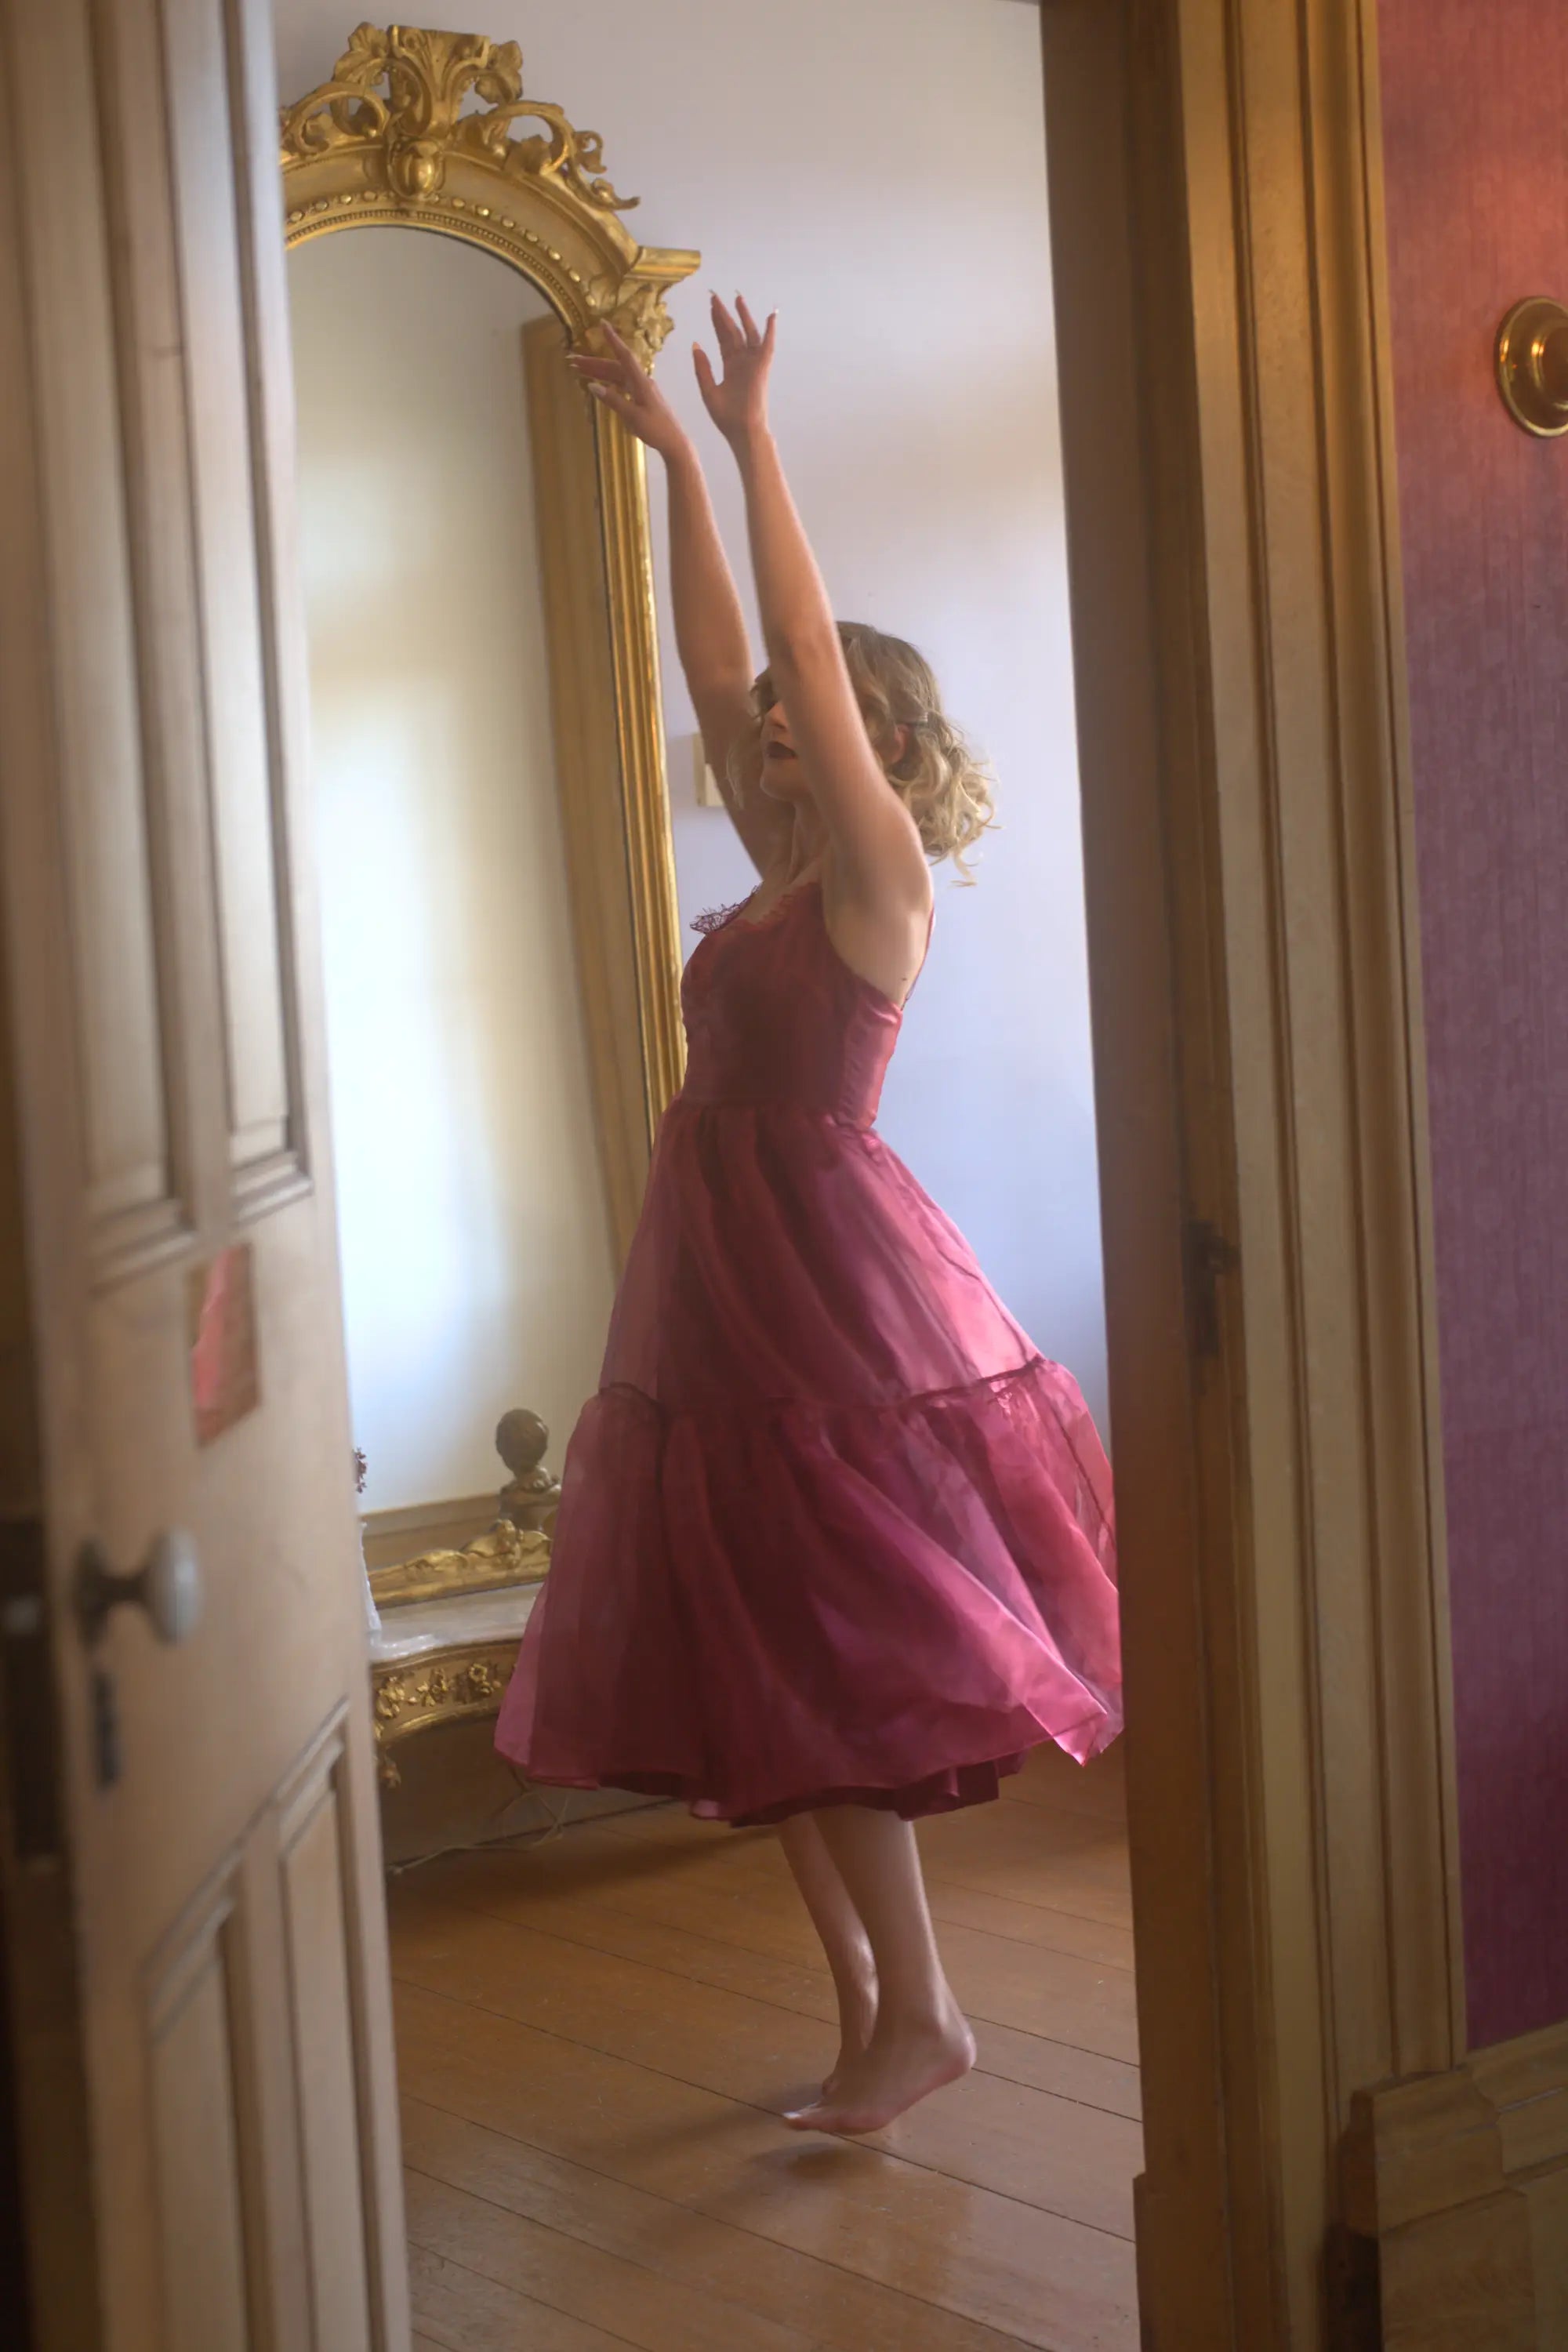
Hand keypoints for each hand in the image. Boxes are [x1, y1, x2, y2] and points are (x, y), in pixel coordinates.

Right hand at [568, 322, 690, 459]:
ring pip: (617, 375)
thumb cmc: (656, 430)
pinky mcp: (641, 397)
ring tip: (579, 370)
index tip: (602, 324)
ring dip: (598, 371)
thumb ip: (613, 401)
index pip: (625, 356)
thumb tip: (592, 386)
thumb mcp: (633, 417)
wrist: (675, 443)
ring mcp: (642, 389)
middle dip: (594, 362)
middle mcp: (641, 381)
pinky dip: (608, 382)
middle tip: (573, 360)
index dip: (613, 340)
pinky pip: (621, 384)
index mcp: (641, 382)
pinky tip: (597, 382)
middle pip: (615, 366)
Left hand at [693, 294, 775, 444]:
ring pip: (749, 333)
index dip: (717, 321)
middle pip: (733, 332)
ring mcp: (753, 363)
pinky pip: (768, 345)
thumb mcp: (708, 390)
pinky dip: (770, 331)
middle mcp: (742, 362)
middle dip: (725, 314)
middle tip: (715, 296)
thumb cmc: (726, 417)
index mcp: (730, 367)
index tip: (711, 305)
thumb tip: (695, 345)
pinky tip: (771, 316)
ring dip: (744, 316)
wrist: (742, 430)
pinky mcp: (762, 367)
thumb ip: (702, 368)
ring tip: (737, 298)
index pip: (723, 338)